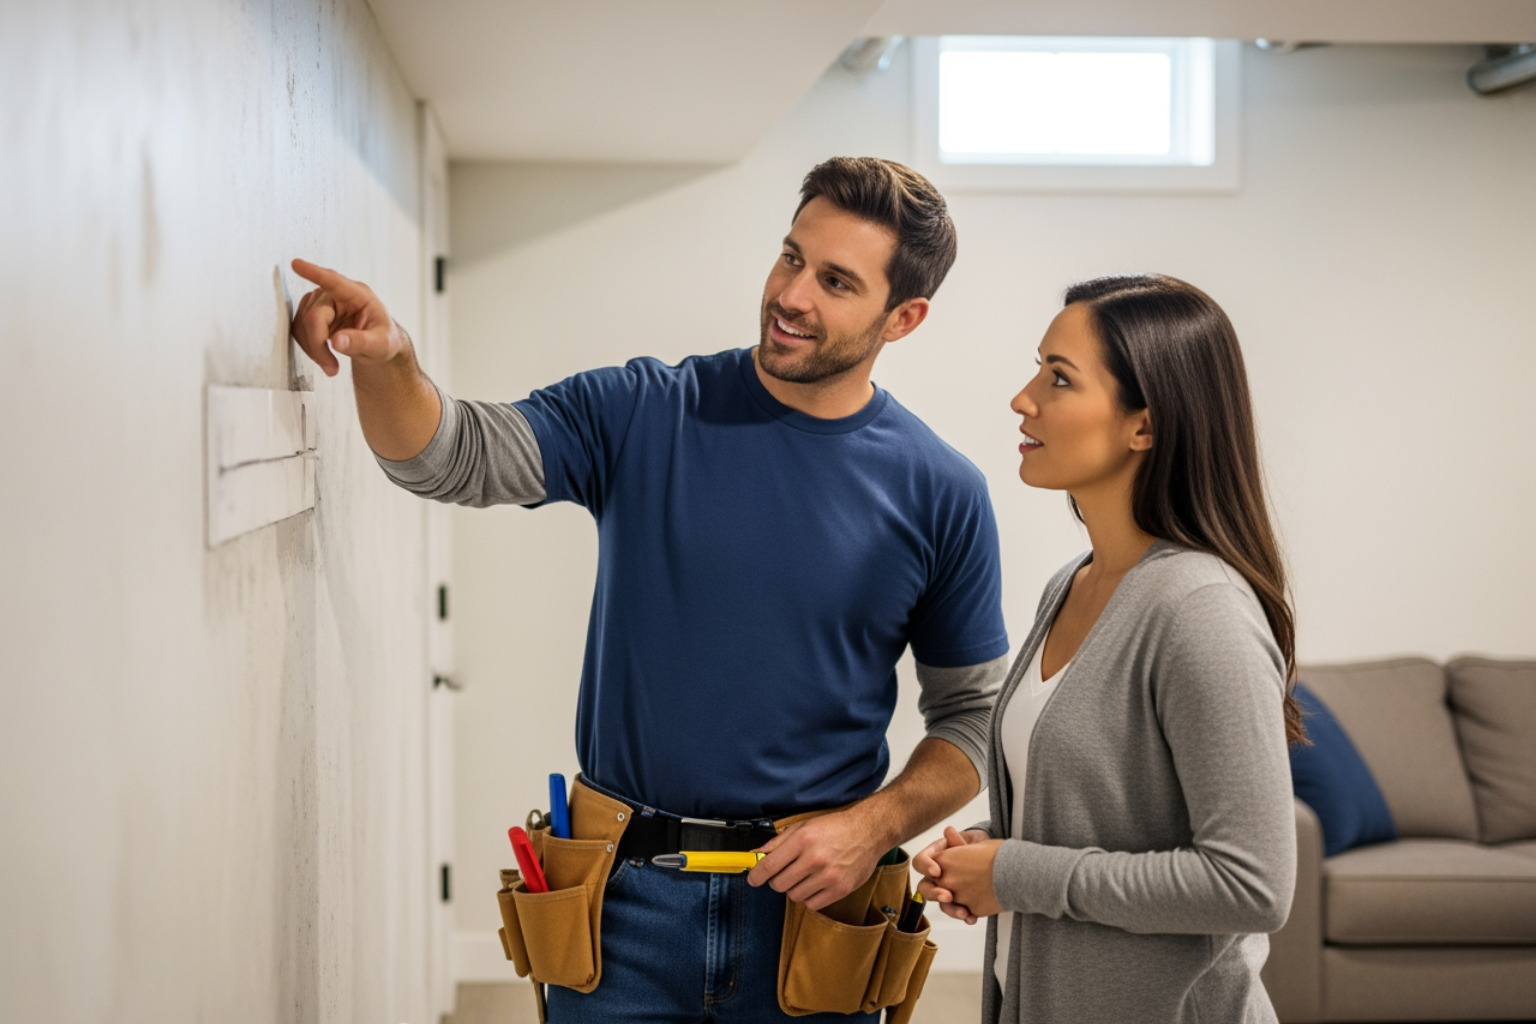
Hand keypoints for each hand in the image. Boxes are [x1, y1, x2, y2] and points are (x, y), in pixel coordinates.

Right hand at [290, 259, 409, 376]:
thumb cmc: (383, 340)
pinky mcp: (312, 313)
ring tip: (331, 365)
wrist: (378, 346)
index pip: (333, 281)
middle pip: (314, 315)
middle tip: (331, 367)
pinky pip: (300, 330)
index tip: (296, 264)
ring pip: (303, 324)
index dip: (314, 273)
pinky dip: (309, 347)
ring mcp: (322, 303)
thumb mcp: (381, 345)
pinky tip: (323, 356)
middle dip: (318, 345)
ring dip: (313, 349)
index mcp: (358, 295)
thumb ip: (362, 342)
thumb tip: (337, 341)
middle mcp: (337, 295)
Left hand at [747, 809, 884, 910]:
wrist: (868, 832)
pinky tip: (816, 884)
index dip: (756, 875)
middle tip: (784, 873)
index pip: (770, 865)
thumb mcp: (803, 826)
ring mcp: (829, 876)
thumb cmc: (835, 827)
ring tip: (805, 876)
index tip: (753, 879)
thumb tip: (756, 855)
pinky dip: (810, 897)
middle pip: (779, 884)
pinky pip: (812, 904)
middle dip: (777, 880)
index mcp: (803, 840)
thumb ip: (778, 842)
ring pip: (794, 895)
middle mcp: (815, 859)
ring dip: (794, 888)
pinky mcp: (840, 889)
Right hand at [915, 826, 997, 924]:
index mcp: (936, 858)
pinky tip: (972, 918)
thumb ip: (960, 842)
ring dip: (951, 910)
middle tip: (948, 896)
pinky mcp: (961, 903)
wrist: (999, 863)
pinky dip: (964, 916)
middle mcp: (938, 877)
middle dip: (934, 893)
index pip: (920, 862)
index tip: (938, 871)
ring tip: (964, 913)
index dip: (926, 866)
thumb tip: (948, 831)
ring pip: (941, 905)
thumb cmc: (981, 848)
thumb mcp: (973, 842)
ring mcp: (948, 891)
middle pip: (925, 888)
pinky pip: (957, 912)